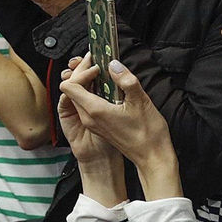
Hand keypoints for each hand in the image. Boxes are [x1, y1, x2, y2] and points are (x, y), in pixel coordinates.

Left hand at [58, 57, 175, 168]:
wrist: (152, 157)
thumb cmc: (148, 134)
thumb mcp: (140, 101)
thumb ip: (126, 80)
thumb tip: (114, 65)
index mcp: (94, 111)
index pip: (69, 86)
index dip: (81, 72)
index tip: (98, 67)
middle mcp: (88, 118)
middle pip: (72, 91)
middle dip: (84, 75)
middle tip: (100, 65)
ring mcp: (92, 123)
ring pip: (80, 98)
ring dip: (90, 84)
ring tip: (106, 74)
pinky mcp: (99, 125)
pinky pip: (89, 106)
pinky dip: (95, 94)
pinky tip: (111, 89)